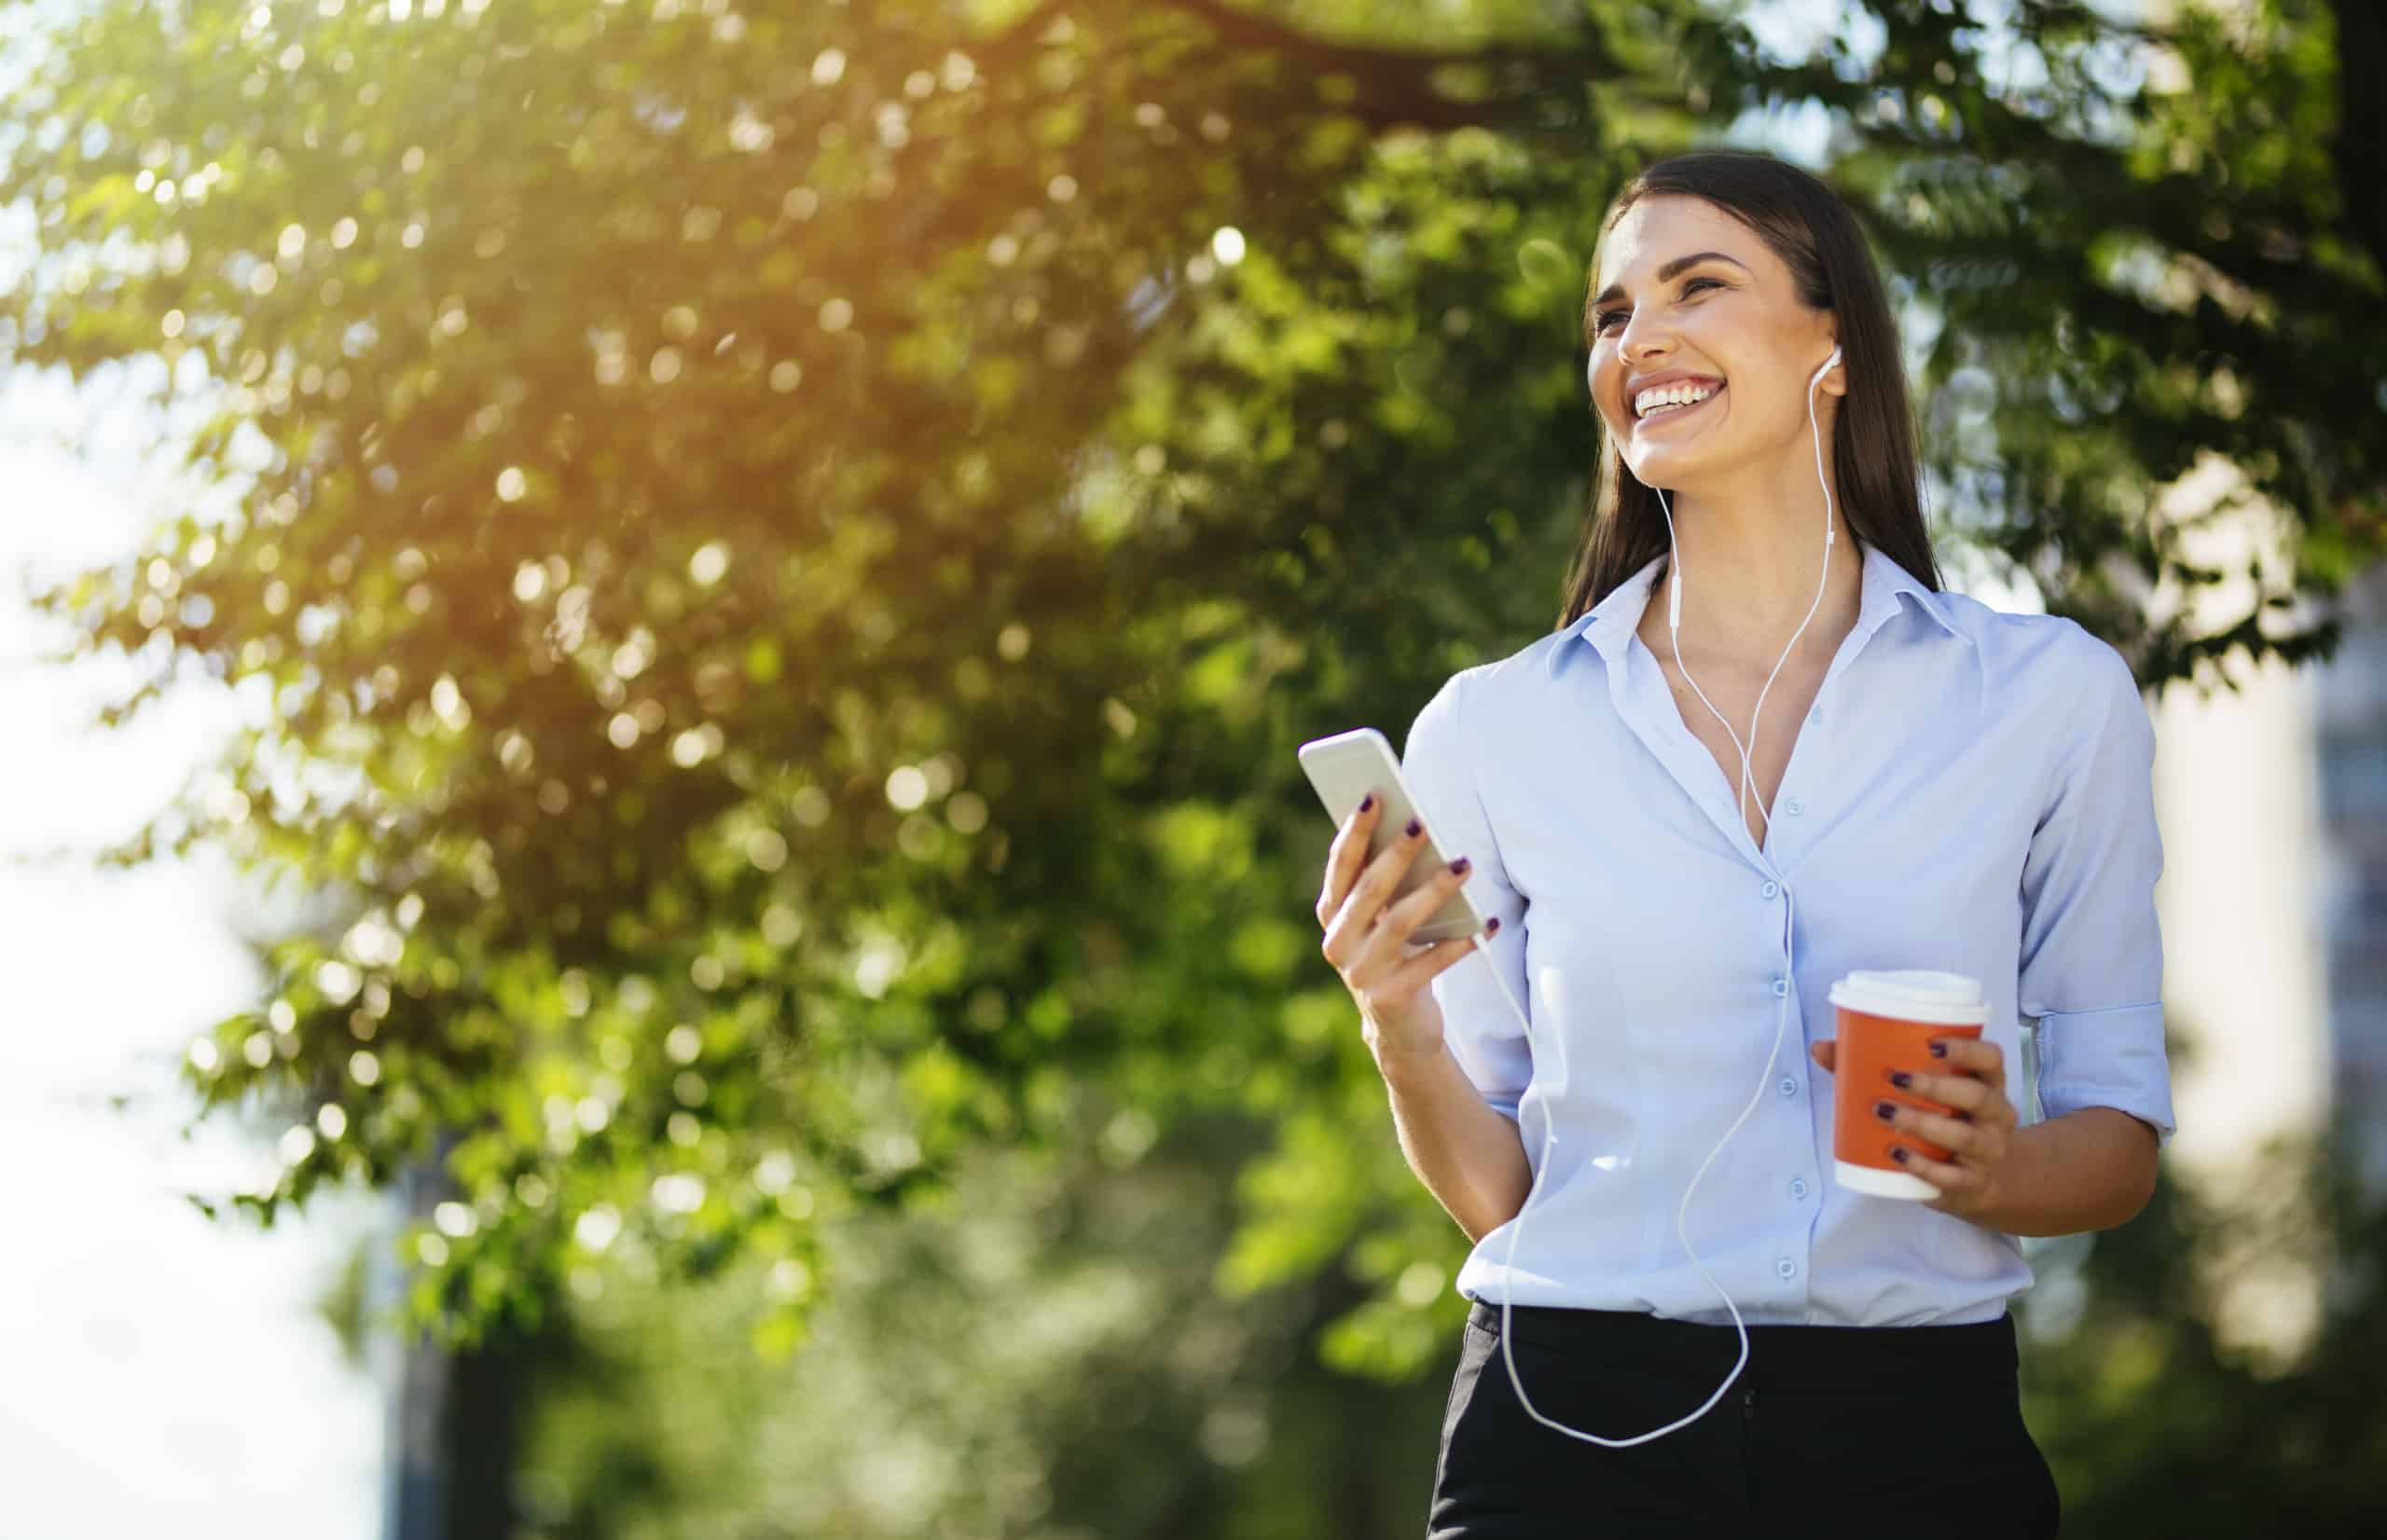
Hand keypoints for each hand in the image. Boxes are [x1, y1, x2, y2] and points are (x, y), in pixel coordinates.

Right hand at [1315, 791, 1489, 1064]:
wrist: (1398, 1029)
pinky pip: (1430, 964)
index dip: (1354, 831)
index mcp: (1331, 916)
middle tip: (1423, 823)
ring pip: (1399, 923)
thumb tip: (1414, 831)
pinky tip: (1485, 925)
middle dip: (1396, 854)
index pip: (1341, 866)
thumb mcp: (1381, 921)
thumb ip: (1386, 885)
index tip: (1374, 796)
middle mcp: (1338, 943)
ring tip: (1464, 864)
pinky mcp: (1390, 999)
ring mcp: (1361, 974)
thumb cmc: (1394, 957)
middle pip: (1369, 890)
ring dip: (1434, 890)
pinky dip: (1459, 943)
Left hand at [1807, 1036, 2018, 1223]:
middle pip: (1977, 1096)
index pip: (1991, 1058)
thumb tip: (1820, 1049)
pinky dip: (1922, 1166)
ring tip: (1884, 1113)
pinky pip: (1952, 1176)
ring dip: (1922, 1123)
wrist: (1974, 1180)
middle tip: (1893, 1079)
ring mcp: (1989, 1151)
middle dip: (1934, 1086)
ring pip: (1964, 1136)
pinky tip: (1895, 1154)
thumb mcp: (1924, 1093)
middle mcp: (1997, 1115)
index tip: (1932, 1043)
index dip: (1967, 1049)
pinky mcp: (1974, 1183)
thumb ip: (1871, 1067)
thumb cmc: (1943, 1119)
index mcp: (1988, 1082)